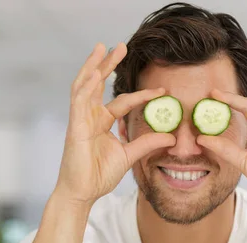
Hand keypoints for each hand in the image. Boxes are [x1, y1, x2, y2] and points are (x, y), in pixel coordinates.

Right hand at [55, 43, 175, 205]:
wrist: (83, 193)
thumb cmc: (99, 175)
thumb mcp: (130, 155)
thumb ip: (147, 143)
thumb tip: (171, 136)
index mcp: (102, 122)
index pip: (124, 102)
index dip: (142, 95)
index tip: (162, 90)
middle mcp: (90, 117)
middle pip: (98, 84)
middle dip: (108, 64)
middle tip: (121, 46)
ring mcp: (80, 120)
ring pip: (85, 86)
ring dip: (94, 66)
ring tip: (103, 47)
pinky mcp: (75, 127)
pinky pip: (79, 103)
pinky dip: (86, 87)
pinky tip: (94, 74)